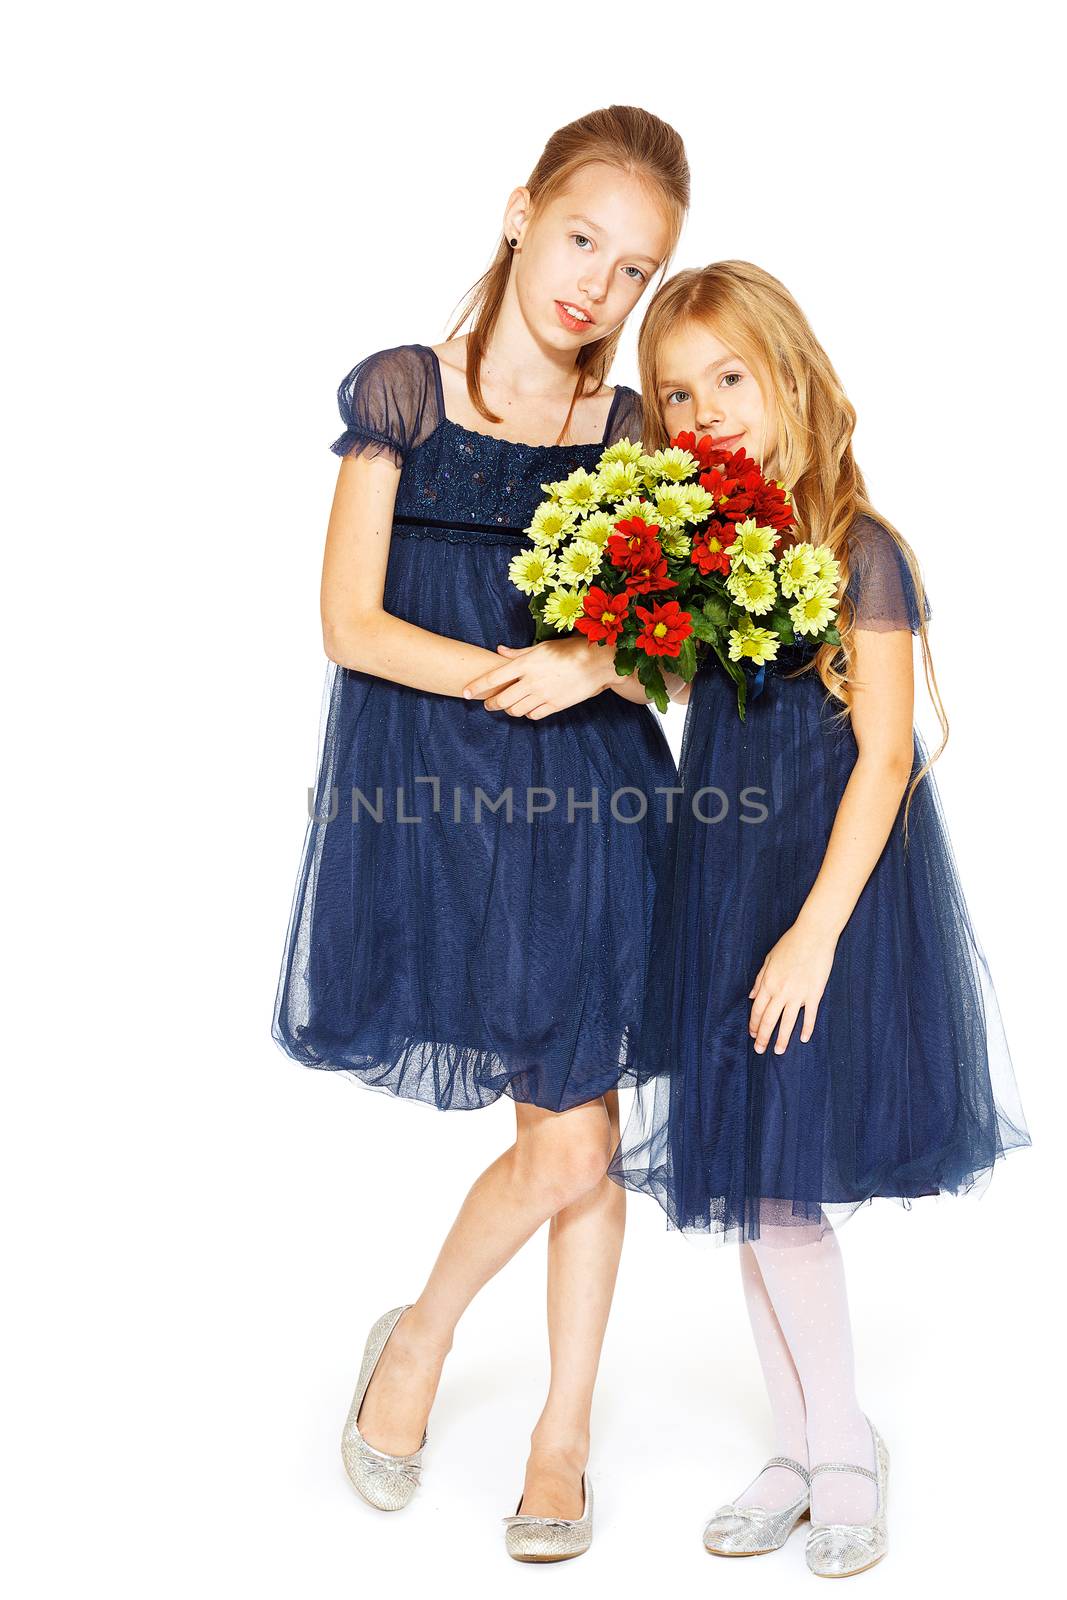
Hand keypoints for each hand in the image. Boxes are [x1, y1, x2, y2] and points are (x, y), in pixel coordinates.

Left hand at [461, 636, 615, 719]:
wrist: (596, 662)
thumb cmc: (569, 649)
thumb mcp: (542, 646)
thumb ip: (519, 652)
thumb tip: (499, 650)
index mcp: (526, 663)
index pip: (494, 677)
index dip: (476, 686)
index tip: (465, 692)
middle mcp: (531, 681)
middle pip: (501, 699)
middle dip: (490, 703)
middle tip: (487, 703)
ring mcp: (543, 694)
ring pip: (516, 710)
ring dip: (508, 709)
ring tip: (508, 706)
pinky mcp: (555, 705)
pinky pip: (533, 715)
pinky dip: (527, 713)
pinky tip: (527, 709)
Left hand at [748, 920, 836, 1054]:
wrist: (813, 935)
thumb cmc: (790, 944)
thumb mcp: (768, 959)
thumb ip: (760, 979)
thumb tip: (752, 996)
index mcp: (768, 983)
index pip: (757, 1010)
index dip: (753, 1024)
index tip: (752, 1035)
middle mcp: (781, 992)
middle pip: (769, 1020)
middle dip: (763, 1037)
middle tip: (760, 1050)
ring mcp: (798, 994)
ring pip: (787, 1022)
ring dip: (782, 1039)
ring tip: (778, 1051)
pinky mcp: (814, 994)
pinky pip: (810, 1015)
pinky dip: (807, 1028)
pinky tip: (803, 1038)